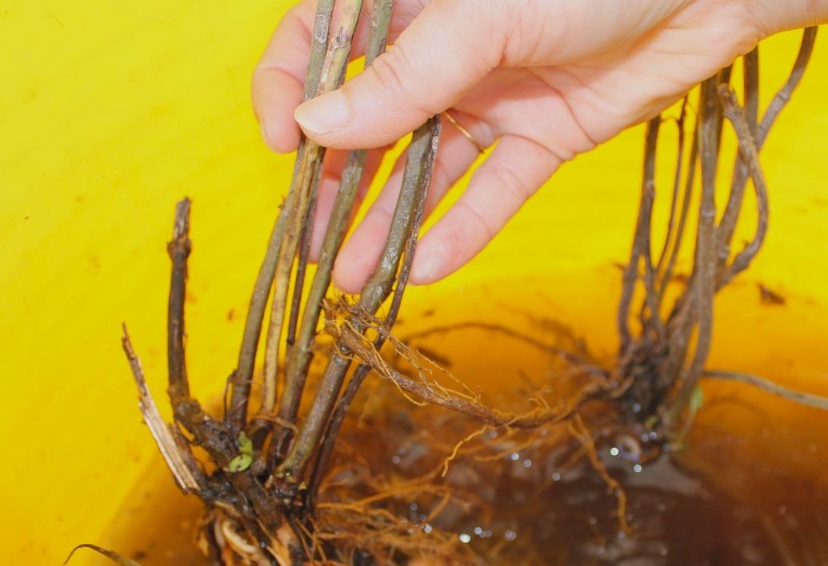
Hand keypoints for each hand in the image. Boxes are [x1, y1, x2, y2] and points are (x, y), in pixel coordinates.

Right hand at [254, 0, 773, 290]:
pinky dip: (463, 228)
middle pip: (371, 122)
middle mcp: (445, 50)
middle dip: (336, 184)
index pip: (324, 41)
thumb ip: (404, 76)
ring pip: (427, 168)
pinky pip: (494, 189)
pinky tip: (424, 267)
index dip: (292, 91)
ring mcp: (493, 95)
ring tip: (350, 278)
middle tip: (309, 243)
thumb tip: (316, 126)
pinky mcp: (542, 136)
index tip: (284, 144)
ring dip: (387, 223)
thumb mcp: (484, 15)